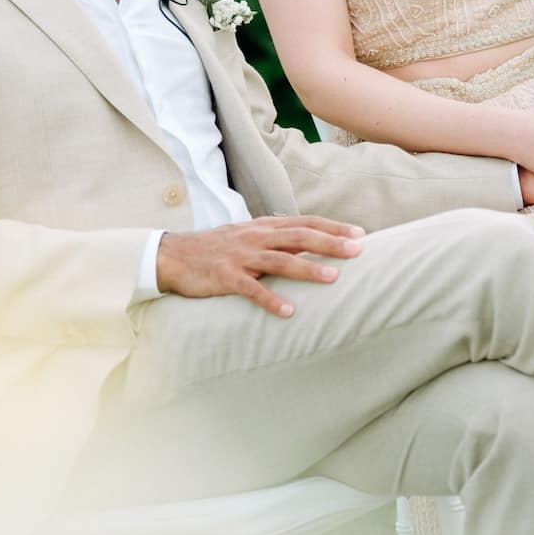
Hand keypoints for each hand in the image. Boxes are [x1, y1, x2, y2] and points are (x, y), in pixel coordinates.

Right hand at [156, 216, 365, 317]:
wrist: (173, 255)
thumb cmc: (215, 249)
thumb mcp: (247, 237)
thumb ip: (275, 240)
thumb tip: (309, 245)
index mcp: (263, 227)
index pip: (304, 222)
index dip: (332, 227)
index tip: (359, 234)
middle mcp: (255, 237)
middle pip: (298, 237)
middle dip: (330, 243)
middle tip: (357, 249)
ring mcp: (240, 257)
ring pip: (280, 260)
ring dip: (308, 269)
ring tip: (333, 278)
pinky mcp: (225, 277)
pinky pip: (251, 289)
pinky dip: (270, 300)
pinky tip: (288, 312)